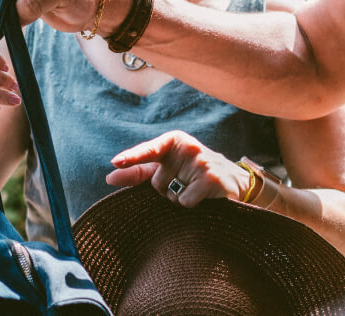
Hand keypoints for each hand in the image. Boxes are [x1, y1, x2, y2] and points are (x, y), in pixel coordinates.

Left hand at [106, 130, 248, 207]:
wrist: (234, 180)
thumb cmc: (192, 172)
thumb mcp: (167, 167)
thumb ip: (138, 172)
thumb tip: (110, 176)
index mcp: (174, 141)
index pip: (149, 149)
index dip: (132, 157)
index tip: (115, 162)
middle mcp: (187, 148)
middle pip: (157, 182)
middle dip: (166, 190)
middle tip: (185, 183)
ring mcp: (201, 162)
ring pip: (170, 194)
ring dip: (178, 198)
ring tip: (195, 189)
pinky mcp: (211, 179)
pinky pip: (185, 201)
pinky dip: (191, 204)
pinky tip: (204, 196)